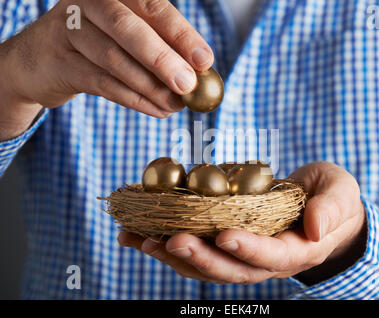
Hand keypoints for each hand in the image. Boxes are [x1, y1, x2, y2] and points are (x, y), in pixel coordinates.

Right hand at [0, 0, 212, 138]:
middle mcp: (88, 3)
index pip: (152, 7)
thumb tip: (197, 75)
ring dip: (151, 86)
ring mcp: (67, 29)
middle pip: (129, 28)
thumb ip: (160, 49)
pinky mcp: (58, 62)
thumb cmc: (96, 48)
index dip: (181, 34)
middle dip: (163, 59)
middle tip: (188, 85)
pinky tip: (156, 110)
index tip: (204, 60)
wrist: (38, 62)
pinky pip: (101, 82)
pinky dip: (133, 99)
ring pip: (114, 58)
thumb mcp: (128, 39)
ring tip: (175, 105)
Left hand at [118, 162, 366, 284]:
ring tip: (140, 240)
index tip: (224, 236)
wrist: (321, 207)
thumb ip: (332, 208)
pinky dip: (167, 245)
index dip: (249, 249)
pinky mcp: (228, 246)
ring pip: (208, 266)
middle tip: (167, 240)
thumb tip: (316, 228)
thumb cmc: (333, 197)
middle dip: (199, 257)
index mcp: (297, 250)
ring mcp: (245, 256)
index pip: (272, 257)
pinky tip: (139, 235)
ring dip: (173, 255)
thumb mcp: (341, 194)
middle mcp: (266, 262)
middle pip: (231, 269)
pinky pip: (198, 251)